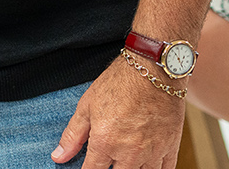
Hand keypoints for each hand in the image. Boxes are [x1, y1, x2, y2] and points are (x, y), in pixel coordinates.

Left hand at [51, 55, 185, 167]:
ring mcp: (152, 153)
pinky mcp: (170, 148)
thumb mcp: (86, 106)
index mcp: (105, 143)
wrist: (153, 70)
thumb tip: (58, 157)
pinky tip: (146, 165)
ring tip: (124, 161)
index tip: (87, 168)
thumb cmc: (118, 84)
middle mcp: (129, 153)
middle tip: (107, 160)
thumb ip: (73, 135)